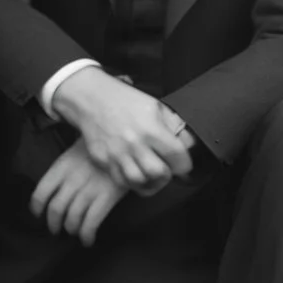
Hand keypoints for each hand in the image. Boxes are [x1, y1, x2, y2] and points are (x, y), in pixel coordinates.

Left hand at [29, 137, 126, 246]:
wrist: (127, 142)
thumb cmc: (100, 145)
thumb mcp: (77, 150)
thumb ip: (64, 169)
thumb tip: (55, 190)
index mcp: (62, 166)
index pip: (41, 193)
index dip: (37, 208)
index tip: (38, 214)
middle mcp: (72, 179)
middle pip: (56, 210)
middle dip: (54, 224)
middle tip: (56, 229)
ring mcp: (89, 189)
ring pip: (72, 219)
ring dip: (71, 229)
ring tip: (74, 231)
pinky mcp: (106, 197)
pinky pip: (91, 223)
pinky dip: (87, 235)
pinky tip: (88, 240)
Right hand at [51, 67, 192, 190]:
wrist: (93, 99)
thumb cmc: (125, 100)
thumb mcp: (155, 106)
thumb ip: (174, 125)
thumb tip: (189, 143)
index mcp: (151, 128)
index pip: (176, 155)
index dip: (185, 163)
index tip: (184, 164)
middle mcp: (134, 144)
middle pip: (158, 173)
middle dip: (168, 174)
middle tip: (168, 169)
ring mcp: (117, 155)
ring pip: (139, 182)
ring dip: (150, 182)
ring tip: (154, 175)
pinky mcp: (104, 162)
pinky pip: (122, 182)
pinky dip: (132, 183)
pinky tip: (137, 174)